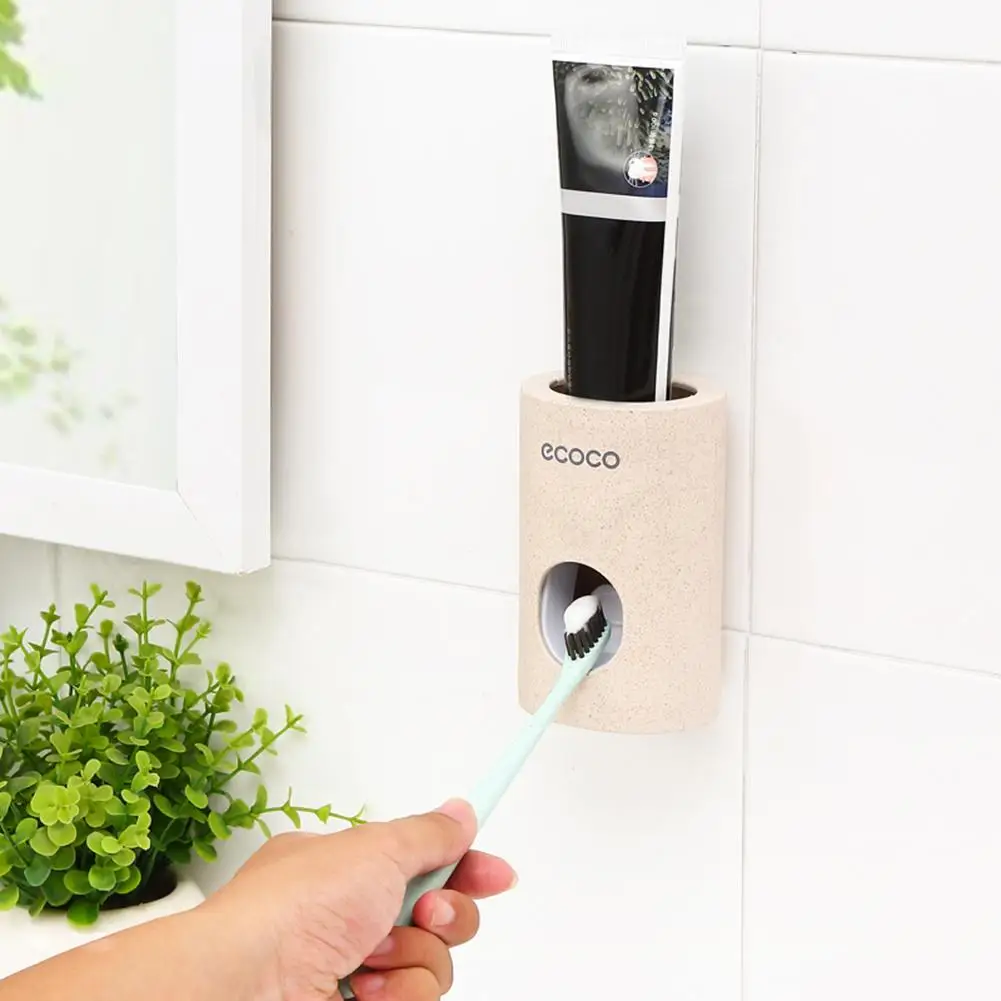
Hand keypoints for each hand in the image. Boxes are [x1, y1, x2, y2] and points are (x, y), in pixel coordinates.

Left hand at [197, 799, 516, 1000]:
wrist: (251, 983)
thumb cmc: (296, 906)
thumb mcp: (374, 848)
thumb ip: (429, 834)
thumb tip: (460, 813)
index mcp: (348, 868)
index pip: (422, 861)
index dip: (466, 867)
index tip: (498, 875)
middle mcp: (353, 917)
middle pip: (438, 915)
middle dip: (447, 913)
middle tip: (427, 912)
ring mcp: (356, 967)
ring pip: (434, 962)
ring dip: (416, 956)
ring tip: (374, 955)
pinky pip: (417, 996)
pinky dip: (400, 991)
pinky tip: (366, 988)